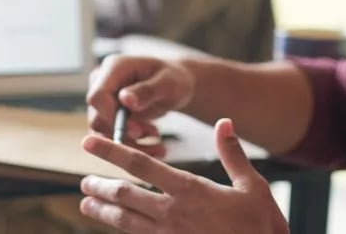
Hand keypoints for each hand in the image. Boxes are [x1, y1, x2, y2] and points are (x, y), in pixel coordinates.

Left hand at [79, 118, 286, 233]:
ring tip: (86, 204)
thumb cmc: (262, 226)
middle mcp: (173, 213)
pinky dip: (123, 231)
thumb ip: (232, 153)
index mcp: (190, 190)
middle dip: (100, 186)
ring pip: (126, 221)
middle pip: (124, 195)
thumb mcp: (252, 186)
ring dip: (103, 211)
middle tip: (84, 182)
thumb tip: (224, 122)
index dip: (111, 151)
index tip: (89, 142)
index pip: (141, 164)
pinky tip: (115, 226)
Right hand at [88, 55, 193, 157]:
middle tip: (152, 134)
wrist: (173, 85)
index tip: (136, 130)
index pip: (97, 97)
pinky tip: (153, 143)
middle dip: (124, 133)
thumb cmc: (173, 78)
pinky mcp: (106, 115)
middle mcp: (101, 83)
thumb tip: (125, 100)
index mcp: (113, 68)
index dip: (111, 117)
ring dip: (129, 142)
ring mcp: (102, 100)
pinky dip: (131, 146)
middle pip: (97, 118)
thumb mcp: (168, 83)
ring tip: (156, 136)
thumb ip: (147, 90)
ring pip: (103, 133)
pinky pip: (111, 138)